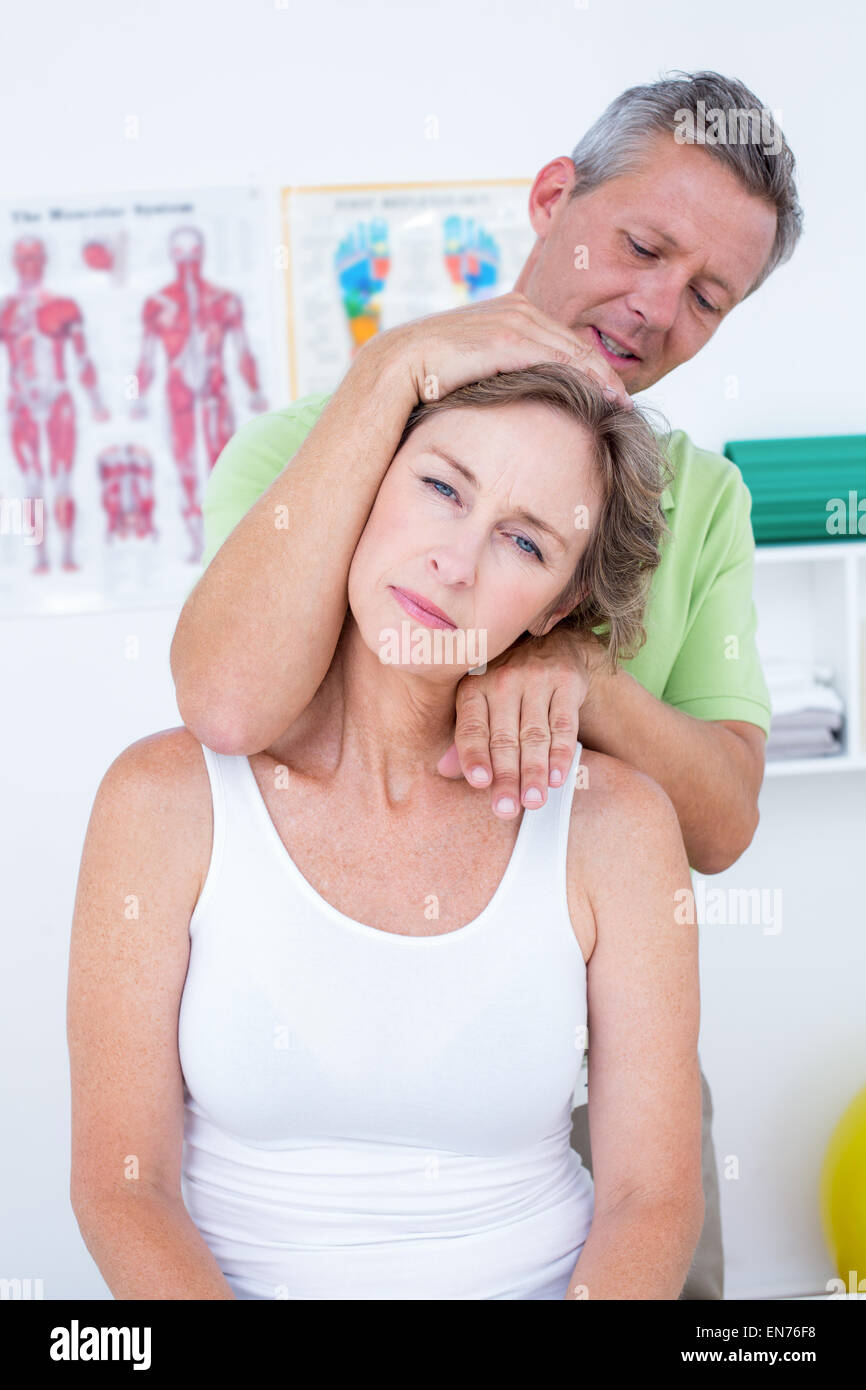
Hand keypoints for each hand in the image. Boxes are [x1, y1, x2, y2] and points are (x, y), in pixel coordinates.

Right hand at [358, 289, 632, 410]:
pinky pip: (556, 357)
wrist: (393, 372)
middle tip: (628, 403)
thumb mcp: (474, 370)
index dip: (592, 366)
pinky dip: (584, 375)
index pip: (562, 339)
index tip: (613, 395)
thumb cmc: (429, 380)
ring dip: (601, 377)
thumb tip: (522, 397)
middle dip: (604, 373)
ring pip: (571, 349)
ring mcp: (511, 319)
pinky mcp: (505, 337)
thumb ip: (502, 371)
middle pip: (574, 342)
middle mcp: (514, 307)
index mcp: (510, 310)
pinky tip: (602, 397)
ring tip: (622, 405)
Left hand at [436, 626, 604, 816]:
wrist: (551, 643)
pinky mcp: (567, 682)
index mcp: (474, 686)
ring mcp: (537, 679)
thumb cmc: (506, 683)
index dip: (474, 755)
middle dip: (506, 777)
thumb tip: (445, 771)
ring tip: (533, 802)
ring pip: (535, 735)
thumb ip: (467, 736)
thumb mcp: (480, 699)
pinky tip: (557, 778)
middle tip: (506, 809)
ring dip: (534, 772)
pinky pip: (564, 725)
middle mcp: (503, 679)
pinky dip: (561, 754)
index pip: (471, 727)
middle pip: (504, 738)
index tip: (479, 782)